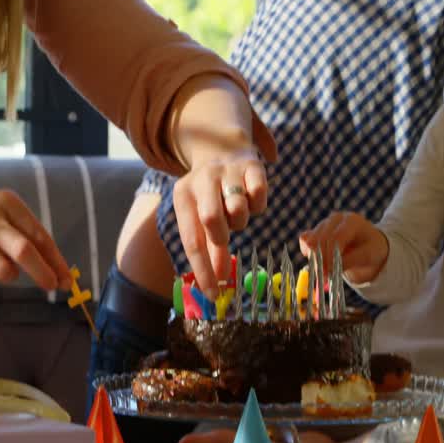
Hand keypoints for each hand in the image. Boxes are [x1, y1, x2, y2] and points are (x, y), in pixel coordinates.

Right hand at [0, 191, 70, 292]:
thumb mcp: (4, 213)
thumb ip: (29, 237)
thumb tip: (60, 274)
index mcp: (6, 202)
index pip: (38, 234)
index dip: (55, 260)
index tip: (67, 280)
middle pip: (23, 251)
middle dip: (42, 273)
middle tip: (52, 287)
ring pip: (3, 272)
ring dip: (9, 276)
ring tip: (0, 264)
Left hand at [172, 146, 267, 295]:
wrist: (222, 148)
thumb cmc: (210, 195)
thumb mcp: (201, 218)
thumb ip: (208, 249)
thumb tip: (215, 285)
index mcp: (183, 194)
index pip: (192, 240)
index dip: (202, 270)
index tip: (213, 294)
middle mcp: (202, 179)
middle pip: (211, 220)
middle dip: (221, 237)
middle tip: (225, 236)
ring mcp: (227, 170)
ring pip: (239, 210)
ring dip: (241, 220)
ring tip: (236, 211)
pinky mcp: (252, 165)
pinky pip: (260, 196)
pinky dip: (258, 205)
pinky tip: (251, 196)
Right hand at [298, 212, 388, 284]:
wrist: (368, 244)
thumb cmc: (371, 249)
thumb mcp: (367, 256)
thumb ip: (348, 262)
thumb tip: (328, 272)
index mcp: (351, 221)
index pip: (336, 237)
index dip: (330, 256)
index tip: (328, 272)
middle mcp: (336, 219)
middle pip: (320, 238)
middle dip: (321, 260)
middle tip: (323, 277)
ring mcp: (324, 223)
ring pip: (310, 240)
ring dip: (314, 258)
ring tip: (324, 272)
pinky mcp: (315, 230)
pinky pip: (304, 239)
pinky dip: (307, 251)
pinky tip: (316, 261)